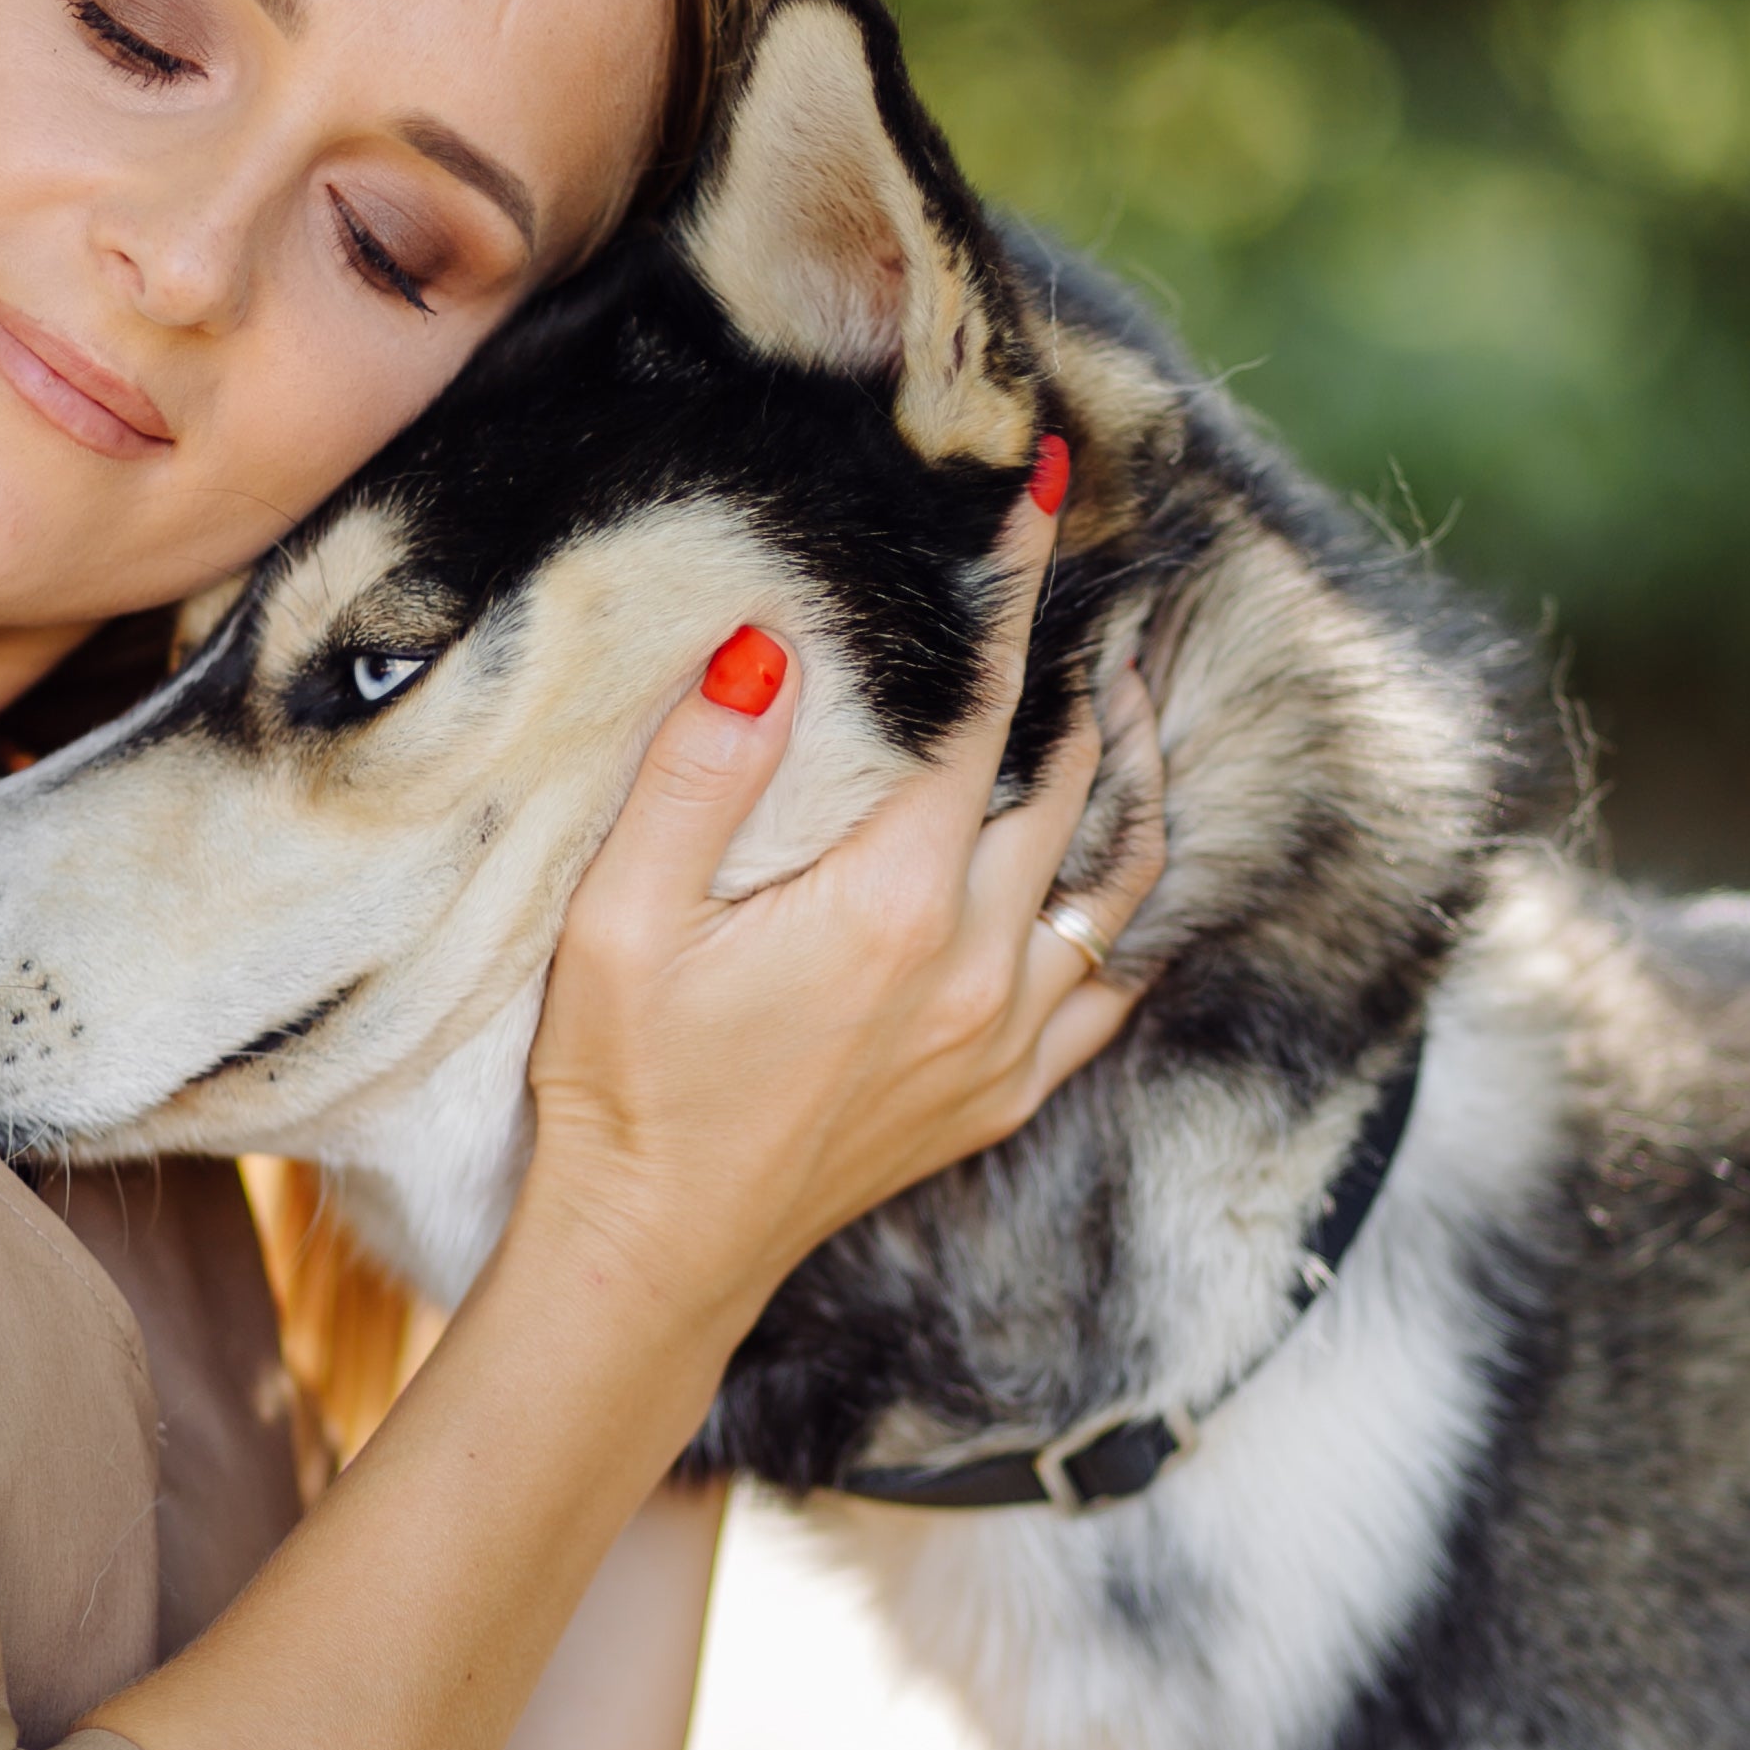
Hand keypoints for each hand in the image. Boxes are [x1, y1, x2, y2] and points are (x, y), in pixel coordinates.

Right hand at [517, 455, 1168, 1349]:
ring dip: (1122, 786)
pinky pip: (1106, 990)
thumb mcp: (622, 918)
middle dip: (1084, 675)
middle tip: (1093, 591)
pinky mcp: (1001, 1093)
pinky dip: (1126, 920)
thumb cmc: (623, 1084)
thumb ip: (702, 775)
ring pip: (1111, 883)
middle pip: (1067, 782)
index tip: (1049, 494)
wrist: (654, 1255)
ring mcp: (1002, 1037)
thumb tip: (773, 645)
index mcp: (891, 899)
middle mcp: (976, 963)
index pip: (987, 708)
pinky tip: (1121, 882)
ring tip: (1125, 708)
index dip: (1019, 592)